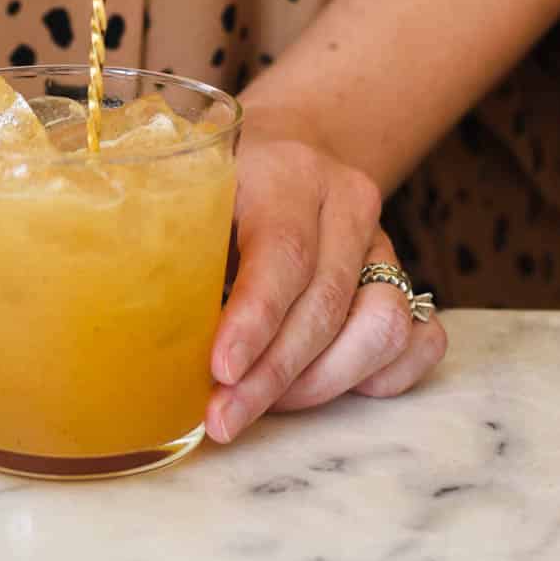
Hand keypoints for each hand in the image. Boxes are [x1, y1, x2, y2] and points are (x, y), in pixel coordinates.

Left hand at [206, 117, 447, 443]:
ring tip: (262, 400)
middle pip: (325, 304)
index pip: (283, 252)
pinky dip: (375, 377)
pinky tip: (322, 387)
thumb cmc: (223, 180)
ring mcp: (383, 241)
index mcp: (287, 171)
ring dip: (319, 384)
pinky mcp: (404, 275)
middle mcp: (346, 202)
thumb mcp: (189, 190)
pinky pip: (420, 340)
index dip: (254, 319)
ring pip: (381, 329)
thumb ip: (175, 247)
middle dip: (272, 377)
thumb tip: (139, 333)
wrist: (293, 143)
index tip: (221, 371)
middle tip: (222, 418)